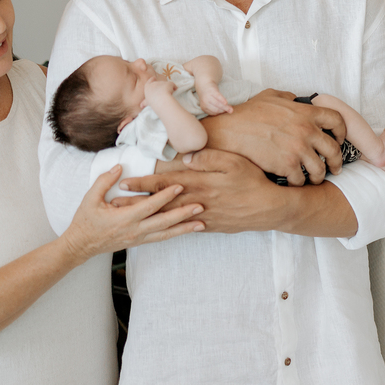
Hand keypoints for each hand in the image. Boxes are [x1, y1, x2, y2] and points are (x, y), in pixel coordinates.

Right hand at [60, 166, 202, 262]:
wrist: (80, 246)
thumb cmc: (85, 221)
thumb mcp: (90, 199)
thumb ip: (105, 181)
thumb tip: (119, 167)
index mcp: (123, 219)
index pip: (149, 206)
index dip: (165, 196)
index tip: (180, 186)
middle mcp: (134, 230)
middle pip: (164, 222)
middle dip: (183, 214)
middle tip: (201, 206)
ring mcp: (138, 238)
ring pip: (166, 234)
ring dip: (184, 228)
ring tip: (202, 224)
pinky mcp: (139, 242)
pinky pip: (161, 237)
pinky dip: (175, 233)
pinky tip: (187, 230)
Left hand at [119, 149, 282, 233]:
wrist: (268, 208)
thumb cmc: (252, 181)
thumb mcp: (233, 161)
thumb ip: (208, 157)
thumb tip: (185, 155)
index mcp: (200, 183)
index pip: (165, 183)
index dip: (143, 183)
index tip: (124, 182)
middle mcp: (197, 201)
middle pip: (161, 202)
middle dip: (137, 202)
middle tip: (115, 204)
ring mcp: (202, 216)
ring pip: (169, 217)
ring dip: (148, 216)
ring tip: (130, 218)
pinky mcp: (209, 226)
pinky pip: (184, 228)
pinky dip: (168, 228)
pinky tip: (158, 229)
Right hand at [144, 79, 175, 105]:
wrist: (160, 99)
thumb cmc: (152, 101)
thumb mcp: (147, 102)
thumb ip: (144, 103)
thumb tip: (141, 106)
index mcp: (148, 87)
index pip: (149, 81)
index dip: (152, 79)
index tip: (154, 77)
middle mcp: (154, 83)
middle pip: (159, 83)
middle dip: (161, 86)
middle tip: (164, 91)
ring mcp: (162, 82)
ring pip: (166, 84)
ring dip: (168, 88)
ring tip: (169, 94)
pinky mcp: (169, 83)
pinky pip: (173, 85)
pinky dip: (174, 87)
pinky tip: (175, 90)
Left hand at [196, 80, 233, 115]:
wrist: (204, 85)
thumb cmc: (209, 96)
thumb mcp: (211, 103)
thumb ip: (219, 108)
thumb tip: (230, 111)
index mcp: (204, 107)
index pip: (213, 113)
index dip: (220, 113)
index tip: (226, 112)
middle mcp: (205, 103)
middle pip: (216, 109)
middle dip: (224, 110)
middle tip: (231, 111)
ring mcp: (208, 97)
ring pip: (217, 104)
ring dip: (225, 107)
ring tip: (231, 109)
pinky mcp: (212, 91)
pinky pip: (218, 96)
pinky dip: (222, 100)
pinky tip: (226, 102)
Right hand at [199, 88, 346, 184]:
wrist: (230, 131)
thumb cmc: (247, 113)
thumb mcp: (270, 96)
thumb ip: (288, 97)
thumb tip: (296, 99)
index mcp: (306, 113)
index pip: (337, 120)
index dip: (341, 132)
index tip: (339, 140)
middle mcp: (306, 131)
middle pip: (334, 150)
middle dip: (336, 162)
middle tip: (334, 168)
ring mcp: (298, 149)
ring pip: (320, 169)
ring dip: (318, 176)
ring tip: (314, 179)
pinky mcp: (287, 166)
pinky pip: (301, 180)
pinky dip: (299, 183)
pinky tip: (294, 182)